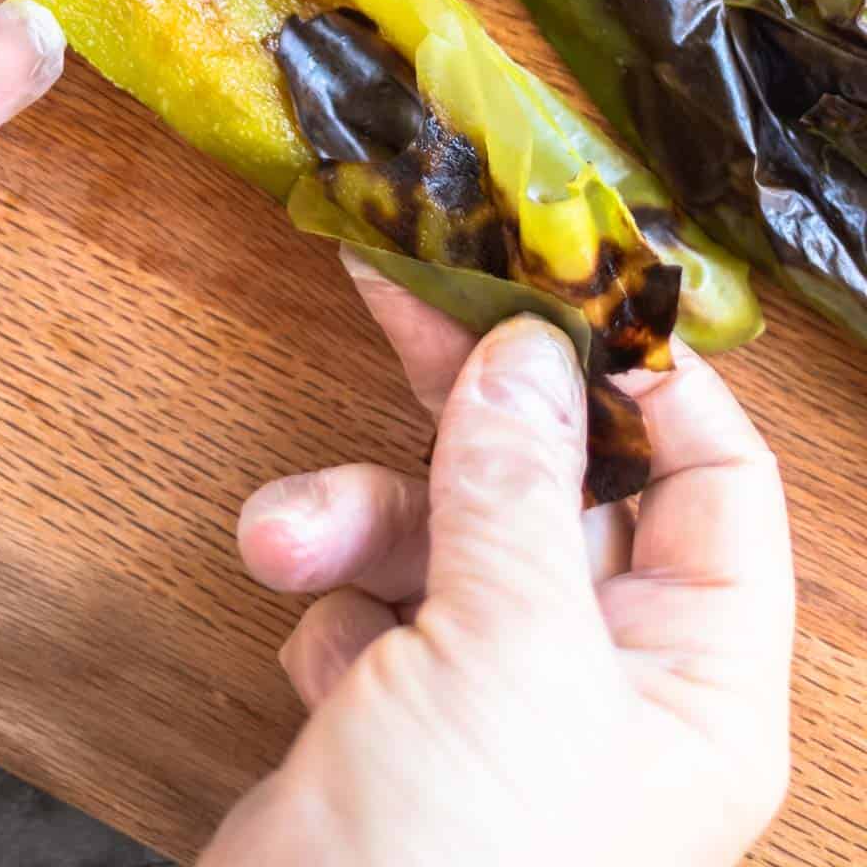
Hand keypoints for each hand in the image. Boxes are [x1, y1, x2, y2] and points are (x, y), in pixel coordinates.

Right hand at [204, 255, 793, 866]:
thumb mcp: (505, 657)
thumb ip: (515, 490)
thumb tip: (528, 348)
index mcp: (693, 676)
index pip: (715, 483)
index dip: (649, 379)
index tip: (561, 290)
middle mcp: (609, 678)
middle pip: (558, 483)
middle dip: (471, 403)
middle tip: (399, 289)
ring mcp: (500, 697)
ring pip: (445, 534)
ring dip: (359, 519)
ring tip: (288, 537)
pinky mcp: (402, 714)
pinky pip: (379, 601)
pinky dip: (335, 602)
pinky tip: (314, 661)